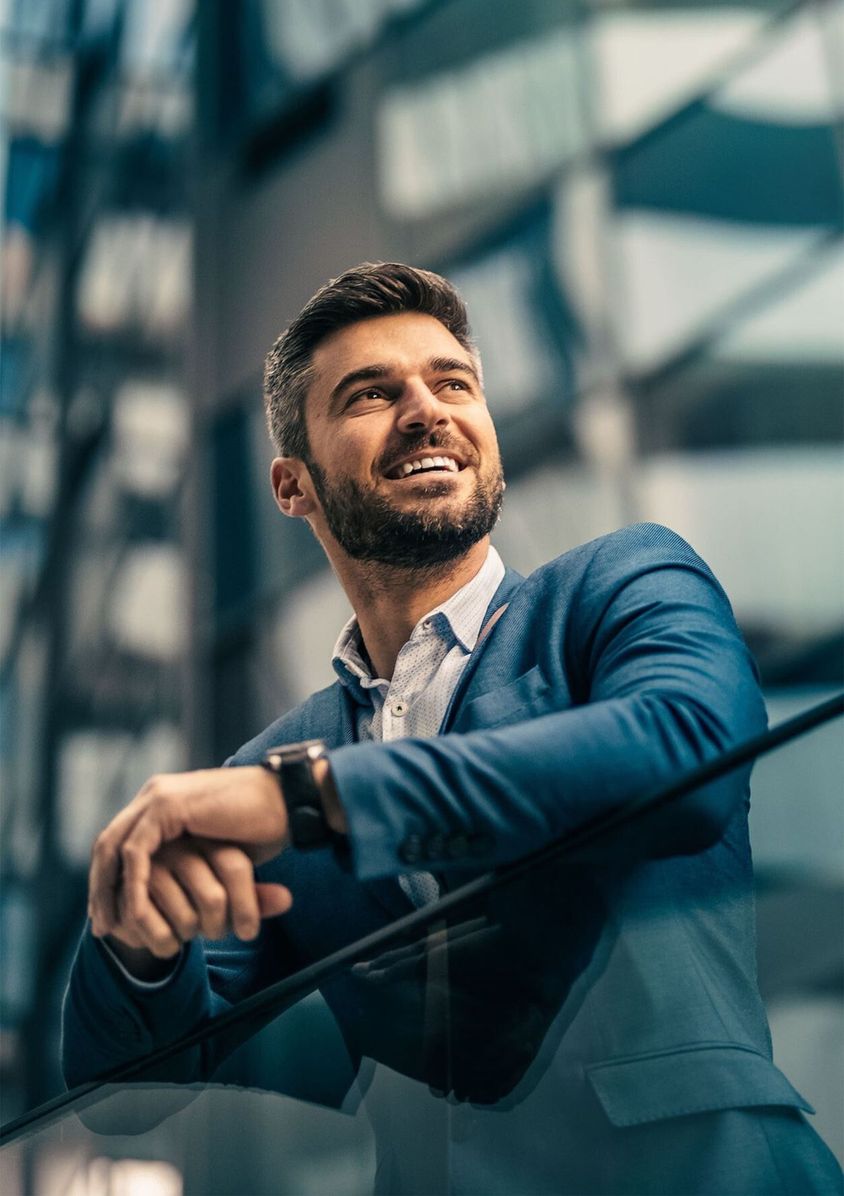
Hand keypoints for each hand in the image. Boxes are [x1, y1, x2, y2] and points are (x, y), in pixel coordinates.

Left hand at [88, 766, 288, 939]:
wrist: (288, 802)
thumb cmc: (262, 826)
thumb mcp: (217, 850)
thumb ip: (194, 863)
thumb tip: (184, 898)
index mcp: (164, 800)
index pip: (121, 841)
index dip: (110, 878)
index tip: (110, 916)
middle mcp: (156, 794)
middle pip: (109, 844)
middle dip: (101, 887)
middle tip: (101, 927)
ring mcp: (160, 796)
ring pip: (114, 847)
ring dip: (107, 889)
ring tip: (110, 926)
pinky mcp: (169, 805)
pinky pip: (136, 850)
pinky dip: (131, 884)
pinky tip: (134, 912)